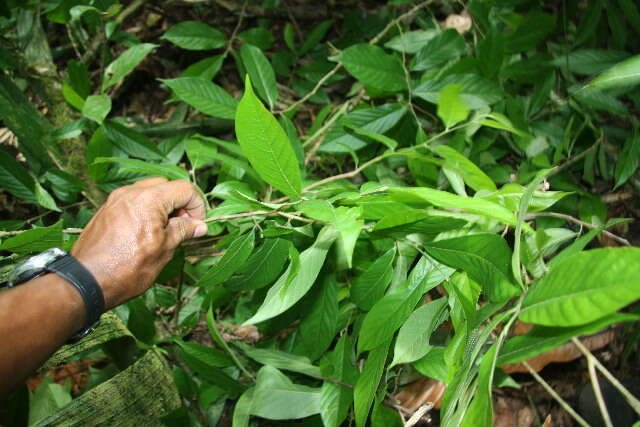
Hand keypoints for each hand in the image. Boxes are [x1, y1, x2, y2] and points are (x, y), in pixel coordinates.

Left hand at [71, 178, 206, 309]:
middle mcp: (131, 192)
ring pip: (150, 191)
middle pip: (167, 185)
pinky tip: (147, 232)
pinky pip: (134, 200)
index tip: (197, 225)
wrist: (86, 281)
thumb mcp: (164, 250)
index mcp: (149, 199)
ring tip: (165, 231)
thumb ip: (183, 231)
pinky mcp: (107, 208)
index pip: (184, 189)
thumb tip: (199, 225)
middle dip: (180, 203)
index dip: (197, 206)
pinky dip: (147, 209)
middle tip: (184, 227)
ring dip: (163, 206)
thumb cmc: (126, 268)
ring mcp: (116, 199)